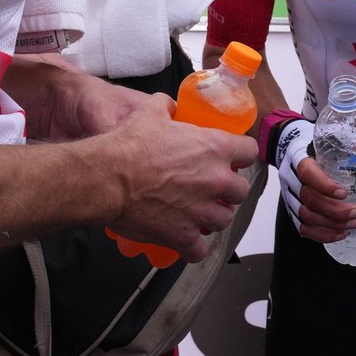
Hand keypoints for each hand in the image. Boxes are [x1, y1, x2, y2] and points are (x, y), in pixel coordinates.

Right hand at [101, 102, 257, 261]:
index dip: (240, 154)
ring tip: (198, 214)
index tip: (231, 159)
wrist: (107, 177)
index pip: (249, 151)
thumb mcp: (150, 113)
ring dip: (213, 217)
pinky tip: (186, 242)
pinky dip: (194, 248)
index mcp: (215, 148)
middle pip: (240, 191)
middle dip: (228, 191)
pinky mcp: (183, 235)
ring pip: (224, 220)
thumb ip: (165, 107)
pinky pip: (199, 250)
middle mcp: (215, 180)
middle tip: (211, 189)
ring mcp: (201, 211)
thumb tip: (165, 104)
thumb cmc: (128, 145)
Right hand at [268, 118, 355, 242]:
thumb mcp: (326, 137)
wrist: (287, 146)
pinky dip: (321, 234)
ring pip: (306, 216)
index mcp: (299, 157)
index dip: (325, 186)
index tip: (344, 194)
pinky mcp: (291, 209)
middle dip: (335, 210)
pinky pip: (302, 227)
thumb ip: (346, 146)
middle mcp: (291, 178)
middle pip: (309, 200)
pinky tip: (340, 234)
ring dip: (331, 224)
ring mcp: (289, 195)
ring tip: (354, 223)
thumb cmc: (312, 143)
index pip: (308, 173)